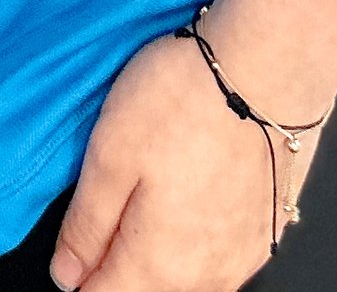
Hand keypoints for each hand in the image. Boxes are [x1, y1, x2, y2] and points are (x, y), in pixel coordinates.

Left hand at [49, 31, 311, 291]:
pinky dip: (197, 238)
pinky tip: (193, 191)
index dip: (79, 272)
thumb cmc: (186, 99)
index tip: (75, 241)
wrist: (269, 67)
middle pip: (145, 290)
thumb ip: (86, 225)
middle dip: (120, 260)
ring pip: (184, 278)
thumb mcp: (109, 153)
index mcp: (158, 263)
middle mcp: (206, 275)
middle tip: (115, 195)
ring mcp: (242, 258)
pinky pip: (219, 258)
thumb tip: (67, 273)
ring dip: (159, 250)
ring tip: (156, 184)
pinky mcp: (266, 233)